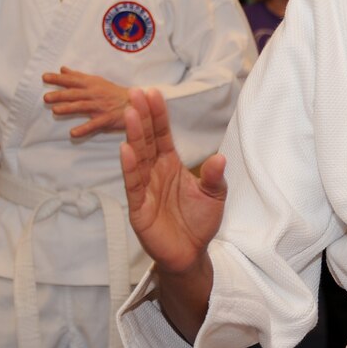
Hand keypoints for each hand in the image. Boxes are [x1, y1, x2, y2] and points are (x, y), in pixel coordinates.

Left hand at [43, 67, 128, 137]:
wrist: (135, 103)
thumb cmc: (114, 92)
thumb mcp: (97, 81)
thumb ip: (78, 76)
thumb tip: (63, 69)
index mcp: (91, 84)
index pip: (72, 80)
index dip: (58, 79)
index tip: (44, 77)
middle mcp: (94, 94)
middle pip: (75, 93)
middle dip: (60, 94)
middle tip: (46, 98)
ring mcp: (100, 106)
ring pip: (82, 106)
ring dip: (68, 108)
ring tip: (55, 110)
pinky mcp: (106, 119)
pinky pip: (93, 125)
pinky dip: (83, 129)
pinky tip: (73, 133)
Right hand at [120, 87, 226, 275]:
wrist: (190, 254)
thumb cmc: (199, 223)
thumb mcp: (214, 197)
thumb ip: (214, 177)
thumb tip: (220, 158)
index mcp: (171, 165)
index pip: (163, 135)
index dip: (158, 115)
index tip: (154, 93)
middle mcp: (155, 173)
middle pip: (147, 141)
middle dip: (143, 117)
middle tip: (136, 93)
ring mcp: (145, 189)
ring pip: (138, 158)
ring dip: (134, 136)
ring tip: (131, 114)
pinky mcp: (139, 208)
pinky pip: (134, 185)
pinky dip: (130, 168)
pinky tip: (126, 149)